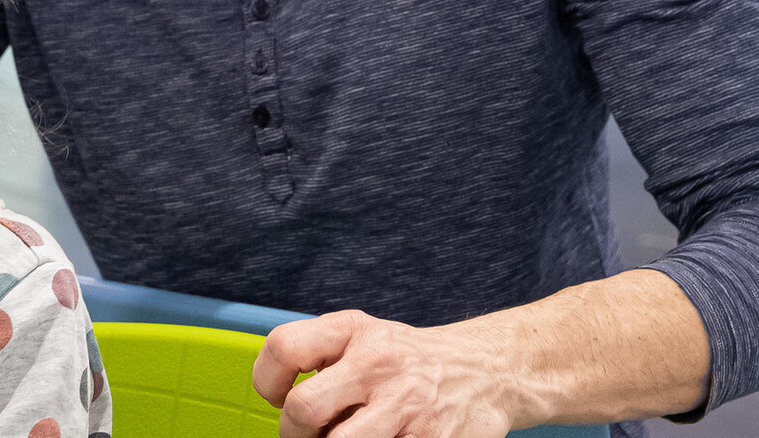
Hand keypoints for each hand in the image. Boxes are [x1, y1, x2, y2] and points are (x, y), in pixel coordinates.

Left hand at [251, 311, 521, 437]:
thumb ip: (321, 356)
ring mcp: (407, 405)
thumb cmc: (412, 360)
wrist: (490, 370)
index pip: (284, 348)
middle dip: (294, 434)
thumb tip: (279, 403)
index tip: (278, 397)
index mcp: (354, 330)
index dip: (268, 382)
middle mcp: (378, 363)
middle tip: (309, 436)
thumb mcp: (365, 337)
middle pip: (303, 409)